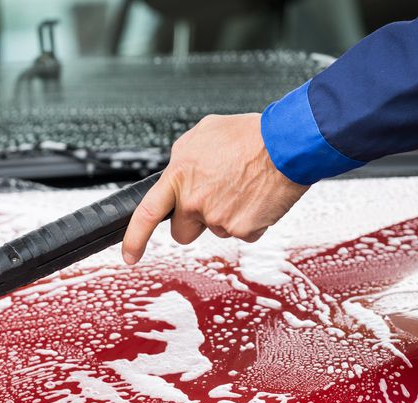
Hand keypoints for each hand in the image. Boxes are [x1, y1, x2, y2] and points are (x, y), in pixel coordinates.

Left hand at [121, 113, 309, 263]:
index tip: (129, 255)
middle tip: (212, 200)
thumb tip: (177, 171)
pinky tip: (256, 197)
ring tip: (242, 186)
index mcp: (180, 176)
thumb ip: (182, 157)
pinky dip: (249, 219)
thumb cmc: (249, 135)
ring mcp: (219, 219)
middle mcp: (196, 201)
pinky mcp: (243, 231)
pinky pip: (241, 232)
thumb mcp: (203, 133)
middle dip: (193, 222)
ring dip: (226, 214)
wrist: (288, 144)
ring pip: (215, 230)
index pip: (146, 214)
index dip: (134, 239)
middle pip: (183, 233)